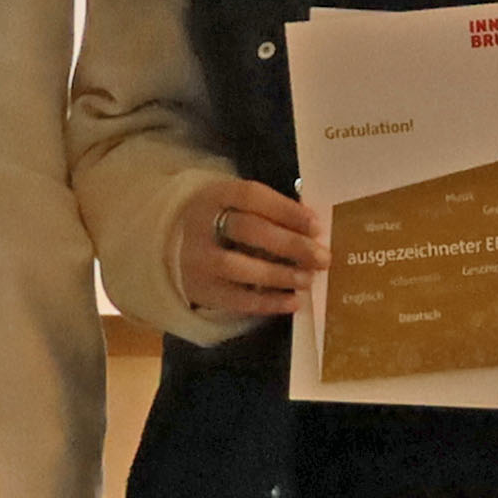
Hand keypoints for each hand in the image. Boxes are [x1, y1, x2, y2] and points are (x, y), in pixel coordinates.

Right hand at [171, 177, 324, 321]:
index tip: (316, 225)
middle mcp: (201, 225)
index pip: (251, 196)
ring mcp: (198, 259)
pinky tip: (293, 302)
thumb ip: (270, 212)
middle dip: (290, 244)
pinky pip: (236, 299)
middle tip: (322, 257)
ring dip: (279, 274)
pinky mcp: (201, 290)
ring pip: (238, 266)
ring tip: (308, 279)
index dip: (286, 210)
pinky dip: (268, 302)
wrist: (174, 246)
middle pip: (248, 230)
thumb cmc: (223, 222)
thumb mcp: (237, 205)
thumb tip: (313, 229)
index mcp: (215, 195)